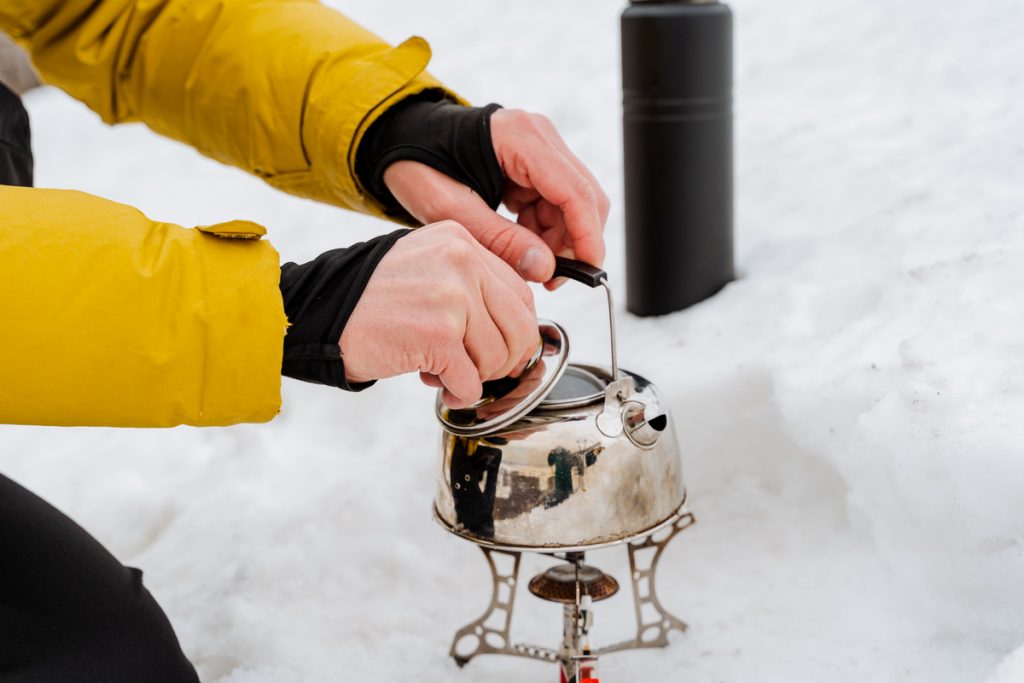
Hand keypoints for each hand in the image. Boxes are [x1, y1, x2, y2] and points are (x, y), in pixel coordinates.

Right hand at [339, 221, 538, 407]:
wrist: (317, 312)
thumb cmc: (368, 297)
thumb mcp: (425, 265)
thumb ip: (469, 282)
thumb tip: (514, 327)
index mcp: (461, 241)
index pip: (520, 292)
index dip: (516, 330)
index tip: (500, 348)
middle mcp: (461, 262)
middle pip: (520, 326)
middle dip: (503, 359)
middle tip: (476, 369)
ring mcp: (451, 297)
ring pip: (498, 357)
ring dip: (475, 376)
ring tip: (444, 372)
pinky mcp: (437, 335)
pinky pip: (470, 381)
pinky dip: (458, 393)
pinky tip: (437, 385)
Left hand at [383, 109, 609, 288]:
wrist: (400, 139)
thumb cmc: (417, 164)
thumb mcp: (450, 208)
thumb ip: (500, 240)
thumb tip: (545, 268)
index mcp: (520, 138)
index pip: (575, 192)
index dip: (588, 236)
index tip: (588, 271)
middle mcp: (538, 136)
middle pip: (583, 196)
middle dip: (573, 241)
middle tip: (548, 278)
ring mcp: (539, 147)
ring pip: (572, 203)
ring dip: (557, 238)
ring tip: (525, 260)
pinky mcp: (533, 160)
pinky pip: (555, 200)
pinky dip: (544, 228)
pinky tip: (519, 241)